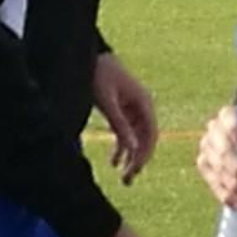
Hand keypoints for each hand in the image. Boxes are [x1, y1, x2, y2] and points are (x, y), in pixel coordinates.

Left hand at [92, 53, 157, 184]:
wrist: (86, 56)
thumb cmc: (97, 74)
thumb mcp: (107, 101)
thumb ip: (120, 124)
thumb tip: (133, 149)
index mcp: (143, 101)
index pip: (151, 134)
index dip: (144, 154)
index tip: (135, 171)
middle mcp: (141, 106)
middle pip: (145, 139)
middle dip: (138, 160)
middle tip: (127, 180)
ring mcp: (131, 108)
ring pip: (135, 138)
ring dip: (130, 157)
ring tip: (123, 178)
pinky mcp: (120, 110)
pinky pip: (125, 133)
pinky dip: (120, 147)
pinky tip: (113, 163)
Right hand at [196, 106, 236, 209]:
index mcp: (231, 114)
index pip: (228, 117)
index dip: (234, 129)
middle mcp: (215, 129)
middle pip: (222, 148)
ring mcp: (208, 147)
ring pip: (216, 166)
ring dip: (233, 184)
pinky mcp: (205, 164)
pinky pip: (211, 180)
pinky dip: (224, 193)